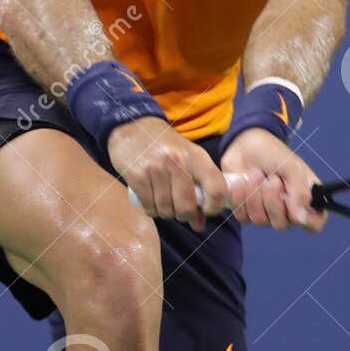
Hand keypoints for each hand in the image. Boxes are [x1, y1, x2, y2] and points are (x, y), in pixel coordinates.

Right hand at [108, 117, 262, 231]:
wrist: (133, 125)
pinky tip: (151, 200)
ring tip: (163, 202)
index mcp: (197, 156)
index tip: (206, 211)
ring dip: (166, 212)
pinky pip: (149, 207)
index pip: (216, 189)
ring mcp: (156, 169)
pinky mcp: (137, 176)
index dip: (214, 207)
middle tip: (180, 210)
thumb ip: (198, 188)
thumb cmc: (165, 145)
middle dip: (184, 215)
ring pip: (166, 210)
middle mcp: (178, 162)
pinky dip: (151, 210)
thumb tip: (199, 225)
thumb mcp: (187, 158)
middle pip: (187, 207)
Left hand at [220, 128, 326, 232]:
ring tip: (255, 173)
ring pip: (260, 220)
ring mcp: (266, 213)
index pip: (315, 224)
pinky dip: (240, 197)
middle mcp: (288, 210)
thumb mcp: (291, 167)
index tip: (297, 208)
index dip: (308, 221)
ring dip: (254, 195)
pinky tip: (241, 181)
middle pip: (281, 224)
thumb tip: (302, 219)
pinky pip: (243, 217)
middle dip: (272, 199)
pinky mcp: (246, 212)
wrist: (244, 145)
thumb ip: (300, 192)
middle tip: (271, 178)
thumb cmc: (273, 153)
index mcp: (305, 198)